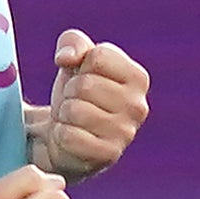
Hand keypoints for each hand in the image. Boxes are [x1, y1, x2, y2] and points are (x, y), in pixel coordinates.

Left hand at [26, 29, 149, 181]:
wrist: (65, 135)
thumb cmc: (75, 94)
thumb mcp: (74, 59)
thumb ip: (73, 42)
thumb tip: (67, 57)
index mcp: (138, 77)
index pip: (97, 56)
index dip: (79, 66)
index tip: (83, 78)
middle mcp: (138, 106)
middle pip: (85, 84)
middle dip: (69, 92)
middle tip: (75, 102)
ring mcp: (125, 134)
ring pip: (75, 110)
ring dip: (64, 114)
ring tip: (72, 119)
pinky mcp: (107, 156)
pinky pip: (69, 136)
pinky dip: (61, 135)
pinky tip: (70, 137)